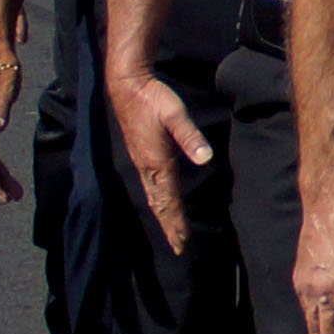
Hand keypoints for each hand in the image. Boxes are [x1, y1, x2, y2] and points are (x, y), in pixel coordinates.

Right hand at [109, 63, 212, 256]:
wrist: (127, 86)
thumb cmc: (153, 99)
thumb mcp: (175, 114)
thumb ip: (190, 136)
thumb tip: (205, 158)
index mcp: (156, 162)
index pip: (169, 200)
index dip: (176, 222)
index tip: (182, 241)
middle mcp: (147, 167)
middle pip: (159, 204)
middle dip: (170, 226)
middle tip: (179, 247)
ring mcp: (141, 162)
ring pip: (153, 197)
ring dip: (163, 216)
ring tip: (172, 233)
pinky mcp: (140, 155)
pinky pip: (150, 186)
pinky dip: (157, 201)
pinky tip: (161, 204)